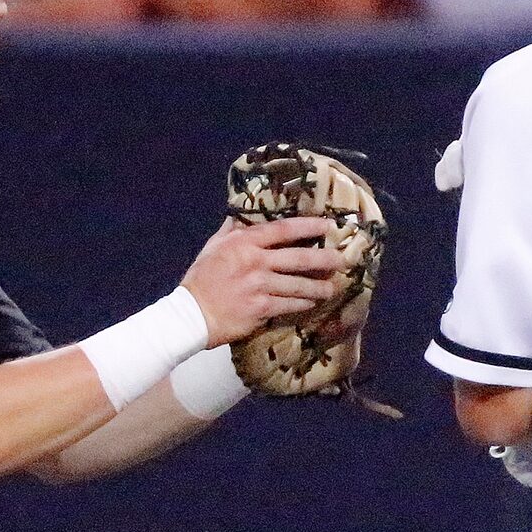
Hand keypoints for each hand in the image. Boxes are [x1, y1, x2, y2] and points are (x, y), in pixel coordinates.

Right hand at [180, 216, 342, 345]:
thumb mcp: (213, 247)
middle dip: (324, 259)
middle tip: (340, 260)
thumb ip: (232, 231)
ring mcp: (259, 286)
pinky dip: (302, 304)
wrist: (191, 315)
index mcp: (244, 243)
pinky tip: (311, 304)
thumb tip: (243, 215)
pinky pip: (289, 304)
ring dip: (318, 287)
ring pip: (298, 285)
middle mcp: (255, 262)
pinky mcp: (261, 309)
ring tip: (331, 288)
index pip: (284, 230)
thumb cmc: (201, 280)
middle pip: (299, 258)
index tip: (328, 226)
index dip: (309, 227)